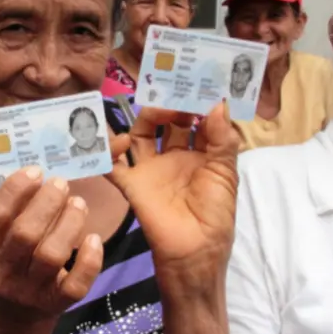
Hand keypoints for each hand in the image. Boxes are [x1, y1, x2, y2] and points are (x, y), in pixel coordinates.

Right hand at [0, 167, 102, 320]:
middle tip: (60, 183)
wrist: (17, 314)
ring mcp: (29, 290)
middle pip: (25, 234)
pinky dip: (89, 259)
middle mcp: (2, 272)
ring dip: (69, 223)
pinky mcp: (56, 303)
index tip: (35, 171)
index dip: (15, 189)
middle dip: (46, 203)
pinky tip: (94, 238)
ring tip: (78, 203)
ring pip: (51, 255)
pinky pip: (75, 284)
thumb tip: (35, 174)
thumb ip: (11, 213)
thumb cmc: (11, 261)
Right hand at [107, 102, 239, 270]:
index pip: (198, 119)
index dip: (197, 101)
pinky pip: (114, 165)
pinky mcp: (132, 184)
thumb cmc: (215, 216)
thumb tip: (218, 102)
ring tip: (155, 111)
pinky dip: (106, 152)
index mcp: (201, 154)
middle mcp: (175, 157)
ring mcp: (152, 169)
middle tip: (174, 89)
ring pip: (142, 134)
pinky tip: (112, 139)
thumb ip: (222, 139)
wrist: (193, 254)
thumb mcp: (225, 174)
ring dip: (146, 118)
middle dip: (171, 104)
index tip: (198, 79)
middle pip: (168, 122)